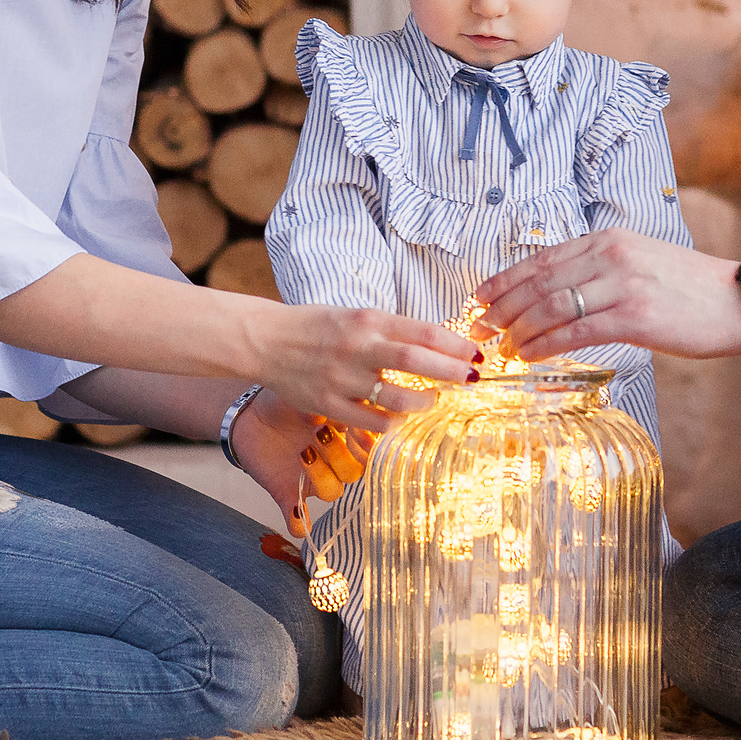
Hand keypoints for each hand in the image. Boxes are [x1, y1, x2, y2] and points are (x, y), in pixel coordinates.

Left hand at [230, 389, 377, 535]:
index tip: (355, 428)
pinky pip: (299, 520)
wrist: (249, 414)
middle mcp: (333, 463)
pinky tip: (298, 515)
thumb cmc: (284, 401)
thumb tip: (344, 405)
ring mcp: (312, 480)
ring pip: (332, 492)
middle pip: (354, 472)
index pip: (369, 449)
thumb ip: (327, 403)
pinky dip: (299, 521)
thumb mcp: (306, 395)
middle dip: (341, 454)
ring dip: (322, 476)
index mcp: (345, 438)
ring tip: (304, 452)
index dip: (366, 443)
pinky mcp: (288, 493)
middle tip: (321, 432)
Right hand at [246, 304, 478, 432]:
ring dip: (424, 402)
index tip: (474, 353)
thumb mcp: (358, 317)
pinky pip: (371, 421)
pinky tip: (400, 417)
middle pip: (415, 361)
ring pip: (396, 398)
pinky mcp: (328, 404)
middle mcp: (357, 347)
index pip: (422, 331)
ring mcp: (342, 378)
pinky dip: (392, 422)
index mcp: (368, 320)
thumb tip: (437, 345)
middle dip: (450, 371)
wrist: (267, 340)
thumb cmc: (318, 327)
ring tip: (432, 400)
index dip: (454, 344)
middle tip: (471, 378)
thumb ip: (392, 331)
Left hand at [475, 228, 740, 361]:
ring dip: (519, 329)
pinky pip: (576, 330)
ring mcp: (623, 284)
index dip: (505, 280)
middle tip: (478, 328)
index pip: (541, 260)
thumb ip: (601, 272)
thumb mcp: (641, 264)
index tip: (479, 298)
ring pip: (551, 306)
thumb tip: (557, 294)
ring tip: (501, 347)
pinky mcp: (635, 316)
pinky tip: (529, 355)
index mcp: (609, 240)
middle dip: (501, 307)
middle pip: (539, 282)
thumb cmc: (691, 290)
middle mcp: (611, 255)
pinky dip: (545, 344)